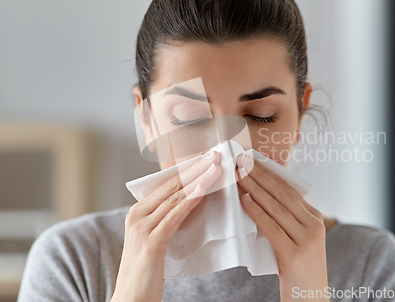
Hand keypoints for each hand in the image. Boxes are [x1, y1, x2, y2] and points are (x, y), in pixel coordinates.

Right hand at [111, 151, 221, 301]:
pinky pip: (174, 216)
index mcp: (138, 212)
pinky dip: (190, 201)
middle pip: (171, 186)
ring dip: (198, 180)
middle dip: (195, 168)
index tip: (206, 159)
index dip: (187, 170)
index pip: (166, 185)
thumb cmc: (146, 271)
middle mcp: (137, 215)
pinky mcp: (151, 242)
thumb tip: (191, 203)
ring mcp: (142, 228)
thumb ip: (167, 220)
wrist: (130, 300)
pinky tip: (203, 190)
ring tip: (216, 167)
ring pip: (175, 197)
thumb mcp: (155, 239)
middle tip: (215, 155)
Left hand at [236, 153, 328, 301]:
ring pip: (276, 207)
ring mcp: (306, 239)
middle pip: (282, 194)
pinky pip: (271, 227)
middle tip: (242, 160)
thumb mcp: (297, 239)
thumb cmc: (298, 269)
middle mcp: (314, 225)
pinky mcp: (294, 254)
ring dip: (255, 188)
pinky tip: (244, 200)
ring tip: (239, 174)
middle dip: (260, 175)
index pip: (289, 189)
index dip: (269, 173)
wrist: (310, 300)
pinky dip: (256, 211)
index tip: (252, 160)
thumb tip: (258, 196)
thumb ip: (286, 219)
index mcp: (315, 218)